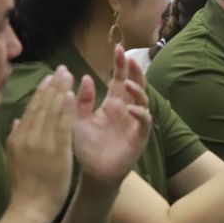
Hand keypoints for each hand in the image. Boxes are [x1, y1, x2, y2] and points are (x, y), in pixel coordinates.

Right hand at [7, 68, 75, 222]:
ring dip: (61, 90)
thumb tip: (16, 120)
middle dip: (53, 85)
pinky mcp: (57, 151)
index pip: (31, 108)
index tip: (49, 77)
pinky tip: (72, 94)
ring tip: (68, 75)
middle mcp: (29, 136)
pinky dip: (67, 108)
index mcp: (18, 137)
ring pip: (52, 110)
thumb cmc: (23, 186)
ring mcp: (43, 143)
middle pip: (42, 105)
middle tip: (62, 68)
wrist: (29, 208)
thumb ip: (14, 137)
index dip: (41, 91)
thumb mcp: (12, 159)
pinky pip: (63, 125)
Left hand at [74, 45, 151, 188]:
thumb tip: (85, 77)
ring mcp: (134, 122)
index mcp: (112, 103)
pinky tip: (131, 109)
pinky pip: (144, 122)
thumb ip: (82, 100)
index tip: (118, 48)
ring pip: (143, 100)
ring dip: (137, 90)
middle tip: (128, 57)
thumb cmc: (86, 147)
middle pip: (135, 84)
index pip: (119, 79)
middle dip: (134, 70)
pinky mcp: (139, 136)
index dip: (120, 64)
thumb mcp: (79, 120)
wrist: (92, 174)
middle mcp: (126, 109)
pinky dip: (140, 113)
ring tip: (127, 83)